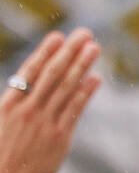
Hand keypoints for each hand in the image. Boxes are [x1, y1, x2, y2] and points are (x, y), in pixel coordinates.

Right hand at [0, 30, 102, 172]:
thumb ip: (10, 108)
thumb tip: (21, 93)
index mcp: (6, 106)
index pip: (29, 72)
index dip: (45, 53)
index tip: (57, 36)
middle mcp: (26, 110)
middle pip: (52, 74)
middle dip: (69, 52)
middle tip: (84, 34)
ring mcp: (44, 124)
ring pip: (66, 88)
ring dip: (82, 65)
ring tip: (94, 48)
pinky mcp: (58, 139)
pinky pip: (75, 110)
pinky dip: (85, 92)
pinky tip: (95, 78)